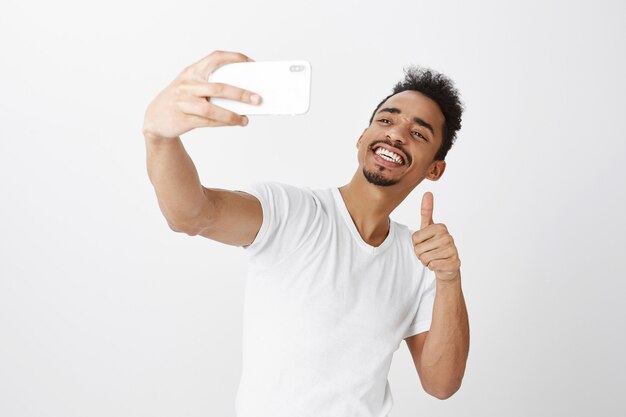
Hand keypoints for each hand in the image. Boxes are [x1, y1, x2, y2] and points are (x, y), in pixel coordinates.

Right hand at [142, 50, 262, 139]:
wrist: (155, 117)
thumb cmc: (181, 99)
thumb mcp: (191, 85)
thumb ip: (212, 85)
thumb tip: (242, 94)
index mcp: (192, 71)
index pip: (215, 58)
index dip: (234, 58)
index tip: (250, 62)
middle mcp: (187, 85)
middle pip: (218, 88)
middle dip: (240, 94)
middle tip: (257, 99)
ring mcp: (184, 103)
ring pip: (212, 109)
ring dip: (232, 115)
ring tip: (245, 119)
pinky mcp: (183, 119)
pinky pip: (208, 122)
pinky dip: (223, 123)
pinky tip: (235, 122)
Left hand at [412, 192, 460, 281]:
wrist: (446, 266)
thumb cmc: (435, 245)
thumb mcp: (427, 228)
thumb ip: (426, 211)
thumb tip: (428, 192)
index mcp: (440, 227)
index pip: (415, 238)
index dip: (416, 244)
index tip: (425, 243)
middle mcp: (448, 236)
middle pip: (419, 249)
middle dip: (420, 254)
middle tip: (429, 253)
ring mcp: (453, 250)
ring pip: (425, 258)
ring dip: (426, 261)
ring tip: (434, 258)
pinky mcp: (455, 262)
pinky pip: (433, 265)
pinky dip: (432, 267)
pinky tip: (439, 265)